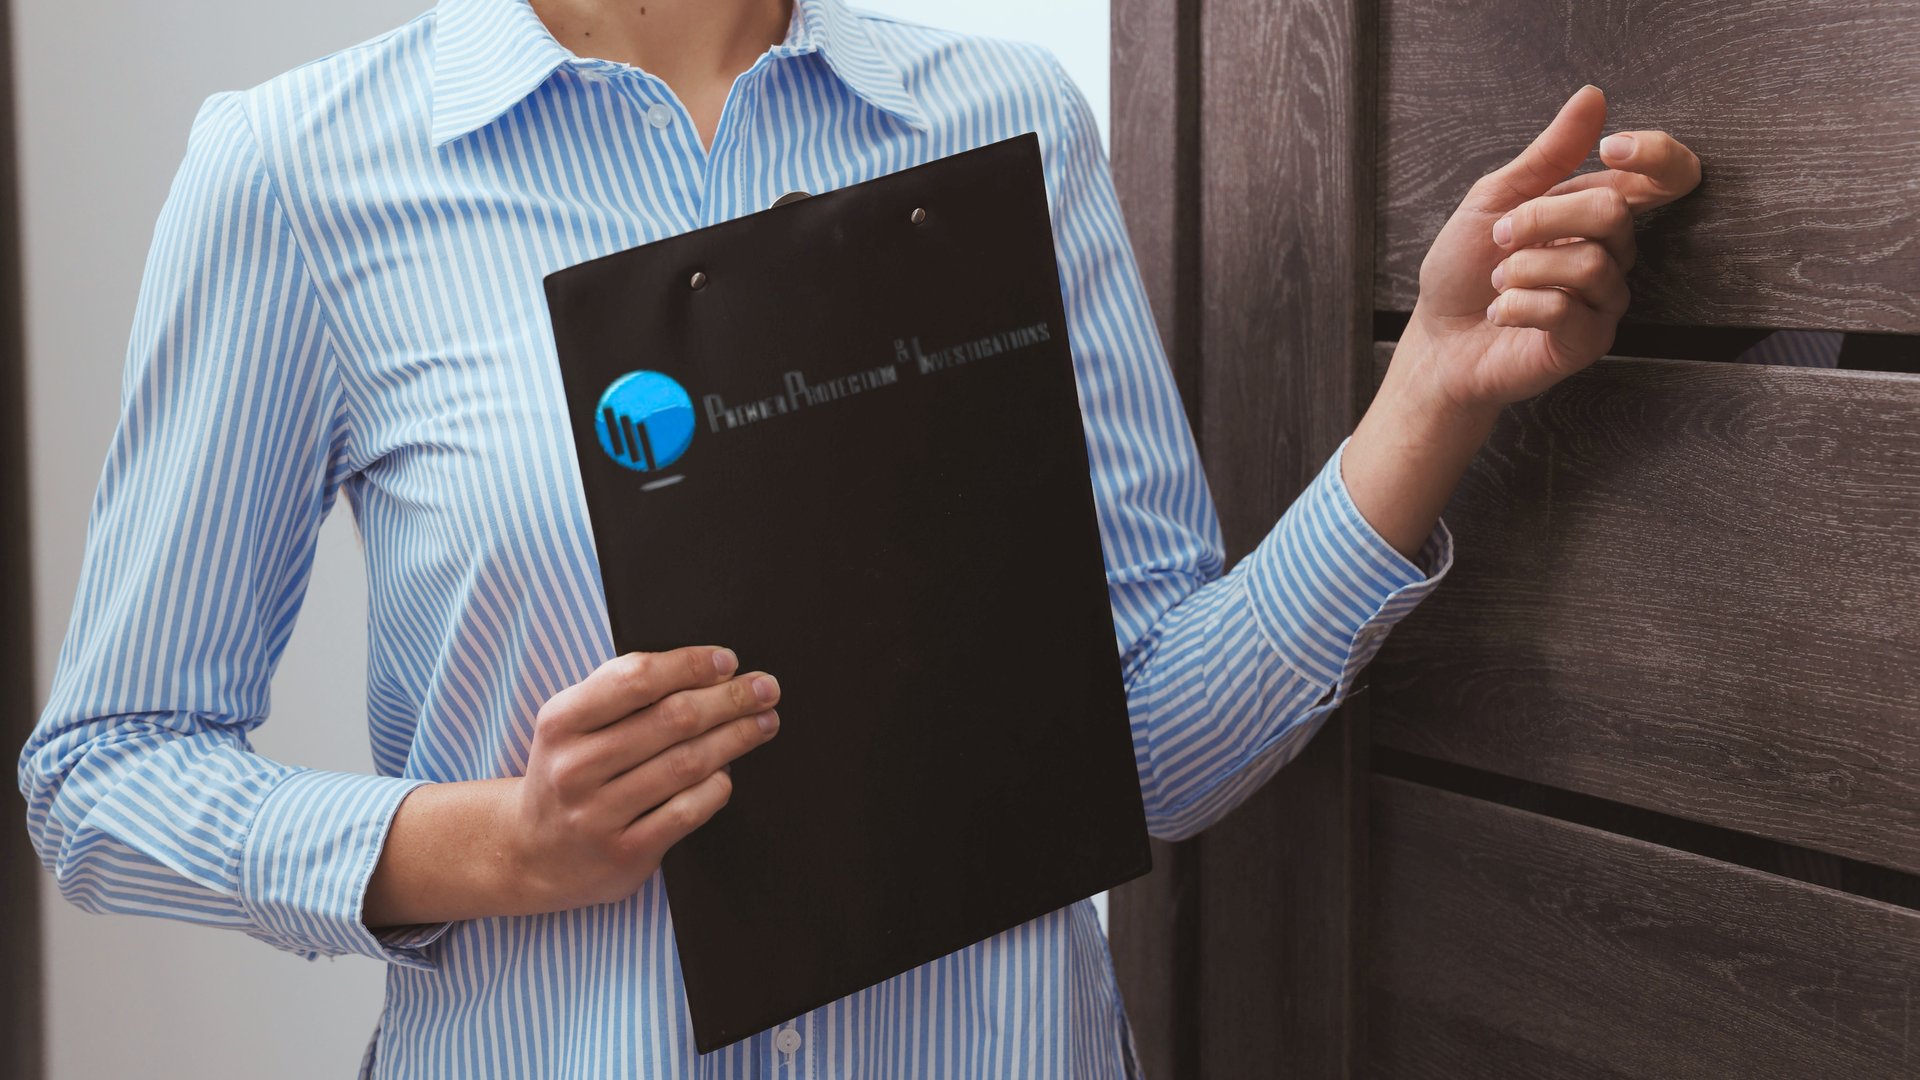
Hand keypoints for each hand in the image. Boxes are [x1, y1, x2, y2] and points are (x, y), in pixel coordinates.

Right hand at [505, 645, 780, 911]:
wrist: (531, 852)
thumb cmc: (570, 770)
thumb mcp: (572, 722)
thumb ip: (622, 690)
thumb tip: (708, 668)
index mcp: (561, 721)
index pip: (636, 678)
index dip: (690, 664)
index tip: (729, 660)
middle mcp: (575, 767)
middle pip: (672, 719)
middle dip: (730, 699)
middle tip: (766, 689)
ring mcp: (598, 815)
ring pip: (687, 764)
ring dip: (737, 738)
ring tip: (764, 723)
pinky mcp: (625, 853)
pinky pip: (689, 811)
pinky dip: (717, 786)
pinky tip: (728, 772)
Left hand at [1399, 84, 1700, 416]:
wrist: (1438, 339)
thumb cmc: (1464, 269)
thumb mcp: (1495, 199)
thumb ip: (1548, 154)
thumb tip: (1593, 97)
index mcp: (1596, 211)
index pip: (1666, 175)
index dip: (1656, 155)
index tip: (1611, 148)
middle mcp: (1613, 253)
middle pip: (1612, 211)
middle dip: (1541, 218)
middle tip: (1500, 238)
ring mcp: (1606, 300)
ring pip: (1589, 262)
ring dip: (1522, 268)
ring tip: (1498, 282)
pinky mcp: (1589, 342)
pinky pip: (1567, 310)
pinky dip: (1518, 305)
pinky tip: (1501, 313)